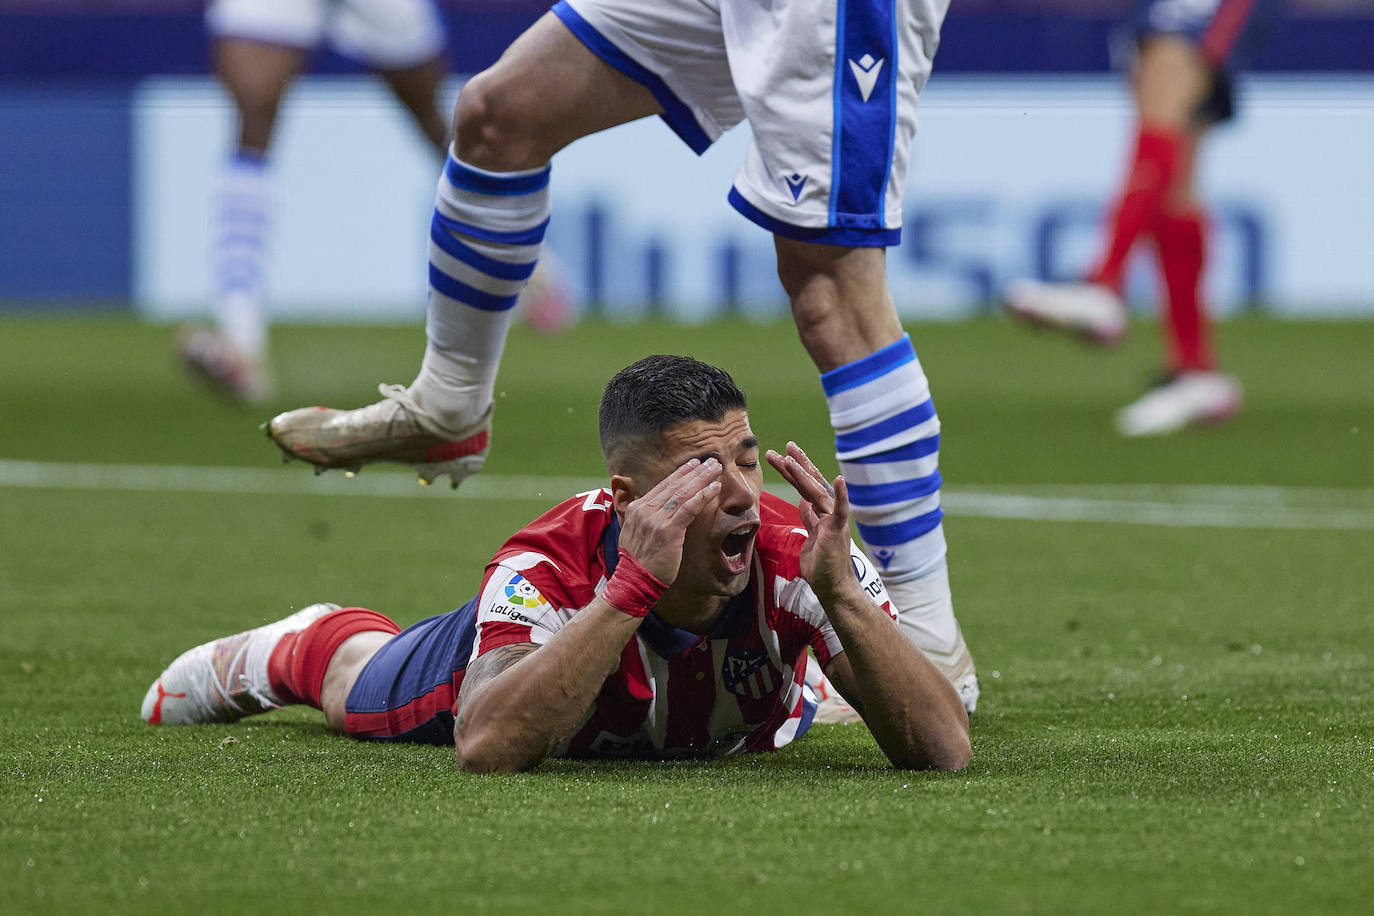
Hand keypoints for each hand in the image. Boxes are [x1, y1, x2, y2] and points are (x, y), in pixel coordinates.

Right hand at [617, 457, 721, 584]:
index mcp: (637, 508)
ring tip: (716, 469)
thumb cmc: (638, 561)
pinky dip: (703, 495)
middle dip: (695, 471)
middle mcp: (645, 510)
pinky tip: (715, 487)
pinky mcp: (668, 531)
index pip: (663, 486)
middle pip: (675, 485)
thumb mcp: (634, 532)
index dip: (680, 473)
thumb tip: (658, 509)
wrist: (633, 581)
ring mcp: (656, 520)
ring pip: (683, 493)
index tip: (694, 464)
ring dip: (702, 478)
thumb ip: (646, 518)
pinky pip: (689, 508)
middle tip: (711, 461)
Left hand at [766, 442, 857, 604]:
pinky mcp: (837, 531)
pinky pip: (840, 510)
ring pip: (816, 491)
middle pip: (811, 483)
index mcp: (821, 514)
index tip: (783, 456)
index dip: (795, 471)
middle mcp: (829, 513)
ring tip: (788, 456)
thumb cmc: (823, 567)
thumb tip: (803, 503)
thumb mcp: (810, 537)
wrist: (834, 588)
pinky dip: (841, 495)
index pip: (805, 487)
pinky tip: (839, 480)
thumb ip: (809, 519)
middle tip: (785, 446)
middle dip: (797, 464)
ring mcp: (834, 520)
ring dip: (802, 473)